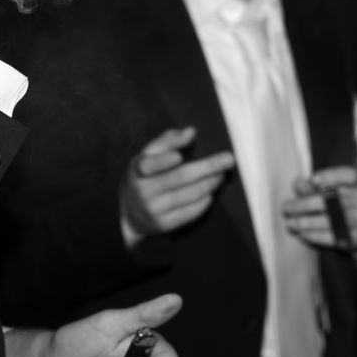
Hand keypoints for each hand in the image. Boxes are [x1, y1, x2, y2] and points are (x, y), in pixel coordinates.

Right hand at [119, 127, 233, 246]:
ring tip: (222, 174)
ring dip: (210, 183)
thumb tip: (191, 131)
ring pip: (189, 195)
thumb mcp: (147, 156)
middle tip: (228, 159)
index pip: (149, 164)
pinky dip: (204, 201)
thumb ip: (167, 141)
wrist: (128, 215)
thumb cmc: (143, 177)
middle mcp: (143, 191)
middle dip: (207, 167)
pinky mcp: (164, 225)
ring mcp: (153, 210)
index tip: (179, 156)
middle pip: (180, 177)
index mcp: (137, 170)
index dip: (163, 160)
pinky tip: (211, 192)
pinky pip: (190, 212)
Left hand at [282, 167, 356, 266]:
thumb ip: (313, 188)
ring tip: (290, 223)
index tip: (313, 180)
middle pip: (331, 200)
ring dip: (305, 222)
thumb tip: (297, 181)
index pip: (350, 175)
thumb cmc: (343, 208)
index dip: (331, 176)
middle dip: (304, 204)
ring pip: (329, 219)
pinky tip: (302, 234)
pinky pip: (332, 236)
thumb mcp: (333, 195)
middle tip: (286, 208)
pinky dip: (314, 235)